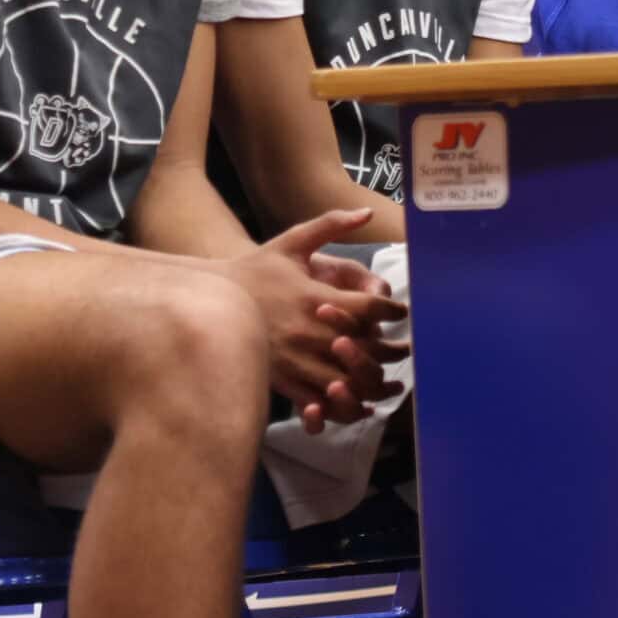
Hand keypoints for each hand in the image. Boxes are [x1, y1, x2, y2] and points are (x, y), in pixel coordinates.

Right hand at [221, 209, 409, 427]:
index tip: (401, 311)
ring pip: (346, 381)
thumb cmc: (257, 270)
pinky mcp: (282, 382)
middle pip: (365, 348)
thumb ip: (332, 224)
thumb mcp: (293, 242)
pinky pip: (321, 402)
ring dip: (373, 382)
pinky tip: (360, 402)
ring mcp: (295, 360)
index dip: (392, 310)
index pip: (369, 307)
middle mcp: (308, 331)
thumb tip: (367, 212)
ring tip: (391, 382)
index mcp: (316, 297)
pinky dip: (344, 406)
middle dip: (391, 350)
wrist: (211, 303)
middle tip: (406, 348)